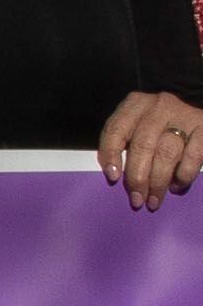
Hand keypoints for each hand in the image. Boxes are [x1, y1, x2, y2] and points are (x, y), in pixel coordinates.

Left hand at [100, 91, 202, 209]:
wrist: (196, 107)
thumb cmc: (159, 123)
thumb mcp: (137, 124)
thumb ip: (124, 142)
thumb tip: (115, 175)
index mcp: (135, 105)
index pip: (116, 130)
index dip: (111, 154)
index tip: (112, 177)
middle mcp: (158, 107)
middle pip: (143, 145)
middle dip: (138, 178)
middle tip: (137, 200)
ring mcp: (184, 116)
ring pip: (167, 153)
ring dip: (158, 182)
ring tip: (154, 200)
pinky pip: (193, 156)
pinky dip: (183, 175)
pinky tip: (176, 187)